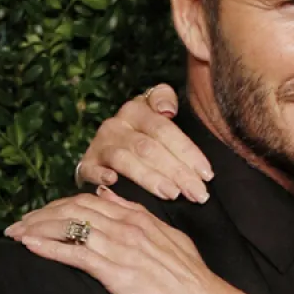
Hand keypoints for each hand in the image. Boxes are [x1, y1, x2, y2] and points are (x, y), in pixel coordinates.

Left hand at [5, 186, 237, 293]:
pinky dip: (49, 248)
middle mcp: (128, 227)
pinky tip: (29, 247)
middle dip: (40, 215)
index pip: (90, 201)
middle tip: (15, 225)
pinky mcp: (117, 273)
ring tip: (13, 234)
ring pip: (70, 228)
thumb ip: (139, 215)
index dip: (59, 206)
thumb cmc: (192, 280)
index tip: (37, 215)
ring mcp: (122, 249)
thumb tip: (110, 196)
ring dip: (36, 229)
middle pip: (73, 211)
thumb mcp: (170, 237)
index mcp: (141, 218)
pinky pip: (76, 255)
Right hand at [76, 83, 213, 202]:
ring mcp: (100, 144)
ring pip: (125, 160)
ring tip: (172, 194)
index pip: (165, 130)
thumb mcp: (156, 113)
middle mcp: (116, 125)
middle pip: (149, 148)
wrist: (105, 149)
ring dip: (150, 178)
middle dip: (177, 172)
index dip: (188, 152)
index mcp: (137, 110)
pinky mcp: (86, 164)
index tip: (208, 174)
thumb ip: (164, 99)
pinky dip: (100, 175)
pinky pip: (91, 169)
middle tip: (198, 193)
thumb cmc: (143, 134)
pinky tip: (114, 183)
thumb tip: (168, 109)